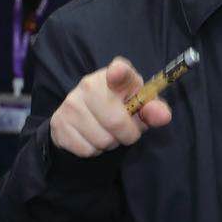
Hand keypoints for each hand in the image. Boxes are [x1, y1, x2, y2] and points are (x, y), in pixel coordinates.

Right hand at [48, 58, 171, 157]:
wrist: (86, 116)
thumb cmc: (122, 108)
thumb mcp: (141, 106)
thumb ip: (154, 109)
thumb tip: (163, 116)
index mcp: (116, 74)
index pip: (118, 71)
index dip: (118, 73)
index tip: (116, 74)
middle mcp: (89, 83)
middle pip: (115, 121)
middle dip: (127, 134)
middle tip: (125, 130)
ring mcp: (71, 103)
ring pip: (101, 140)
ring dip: (110, 143)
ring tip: (107, 132)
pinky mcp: (58, 122)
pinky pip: (86, 149)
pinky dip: (94, 150)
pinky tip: (92, 136)